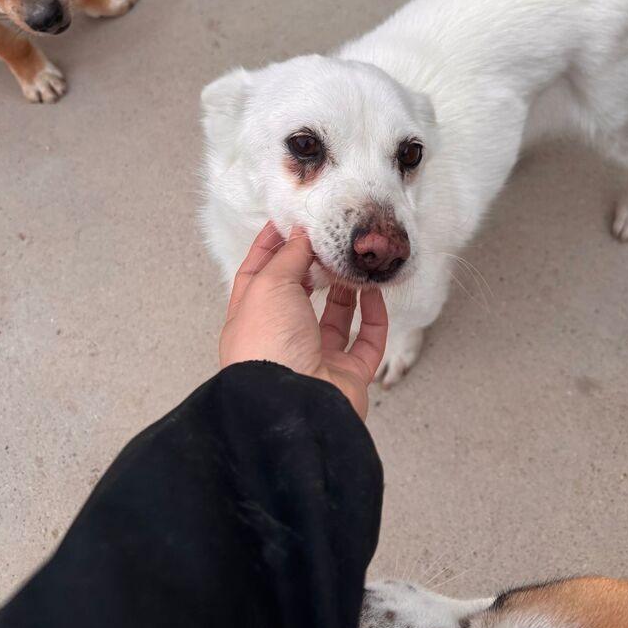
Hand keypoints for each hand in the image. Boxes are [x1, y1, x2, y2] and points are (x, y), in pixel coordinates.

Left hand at [220, 223, 387, 419]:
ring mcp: (315, 359)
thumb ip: (288, 256)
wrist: (293, 406)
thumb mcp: (269, 285)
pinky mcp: (348, 376)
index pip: (259, 275)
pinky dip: (375, 315)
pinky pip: (367, 341)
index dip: (273, 247)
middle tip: (332, 241)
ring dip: (347, 290)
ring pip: (336, 318)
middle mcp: (281, 339)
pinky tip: (376, 291)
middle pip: (299, 297)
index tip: (290, 222)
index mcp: (251, 320)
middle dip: (314, 268)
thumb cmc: (268, 346)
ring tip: (356, 263)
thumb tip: (301, 235)